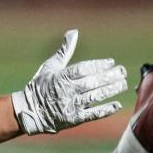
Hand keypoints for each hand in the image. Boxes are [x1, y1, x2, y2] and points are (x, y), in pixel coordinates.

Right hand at [11, 30, 125, 134]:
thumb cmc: (41, 85)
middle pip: (92, 82)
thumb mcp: (51, 65)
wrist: (29, 112)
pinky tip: (117, 104)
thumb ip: (65, 50)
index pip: (83, 69)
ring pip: (94, 97)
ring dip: (110, 90)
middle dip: (109, 76)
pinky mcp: (73, 120)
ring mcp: (70, 106)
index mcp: (61, 76)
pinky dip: (105, 110)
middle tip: (123, 71)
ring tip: (123, 84)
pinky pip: (92, 114)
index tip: (111, 62)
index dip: (98, 65)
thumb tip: (74, 32)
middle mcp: (67, 91)